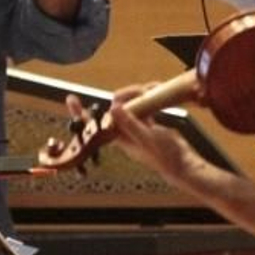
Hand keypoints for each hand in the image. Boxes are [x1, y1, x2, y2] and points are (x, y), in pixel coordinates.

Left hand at [65, 85, 192, 179]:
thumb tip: (113, 108)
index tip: (71, 99)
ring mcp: (135, 127)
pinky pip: (143, 107)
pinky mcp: (147, 124)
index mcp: (119, 138)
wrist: (183, 164)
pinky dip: (149, 99)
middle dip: (125, 95)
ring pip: (130, 106)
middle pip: (115, 109)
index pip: (94, 125)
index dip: (81, 113)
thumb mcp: (147, 138)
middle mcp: (124, 132)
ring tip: (152, 90)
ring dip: (138, 96)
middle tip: (140, 90)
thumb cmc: (166, 157)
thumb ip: (130, 124)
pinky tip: (156, 94)